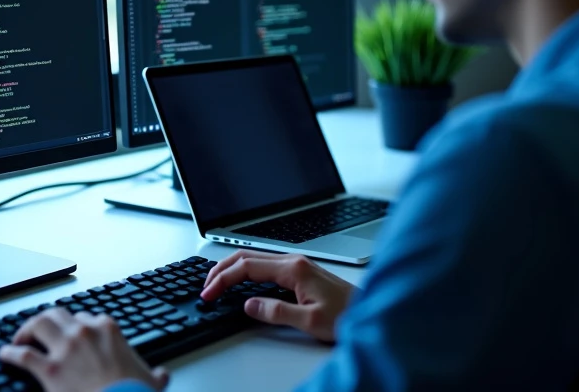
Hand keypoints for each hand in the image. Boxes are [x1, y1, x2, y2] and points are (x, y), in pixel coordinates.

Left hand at [0, 307, 169, 391]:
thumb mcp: (151, 381)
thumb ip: (154, 375)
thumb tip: (162, 377)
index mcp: (108, 329)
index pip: (87, 317)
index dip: (77, 325)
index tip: (72, 332)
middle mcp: (84, 332)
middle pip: (58, 313)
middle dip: (47, 319)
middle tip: (40, 329)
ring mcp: (65, 348)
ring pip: (38, 323)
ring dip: (27, 329)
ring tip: (20, 337)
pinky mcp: (49, 369)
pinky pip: (22, 355)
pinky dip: (10, 352)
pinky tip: (4, 354)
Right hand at [200, 250, 353, 342]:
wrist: (373, 313)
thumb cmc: (348, 316)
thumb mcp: (310, 321)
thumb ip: (277, 312)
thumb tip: (250, 305)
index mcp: (293, 269)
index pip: (247, 267)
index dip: (223, 279)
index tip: (209, 292)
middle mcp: (294, 261)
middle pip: (247, 256)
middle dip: (221, 269)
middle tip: (206, 286)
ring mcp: (297, 265)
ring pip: (255, 259)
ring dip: (232, 269)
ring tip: (216, 283)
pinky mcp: (301, 272)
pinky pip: (265, 266)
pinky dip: (245, 272)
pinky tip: (241, 281)